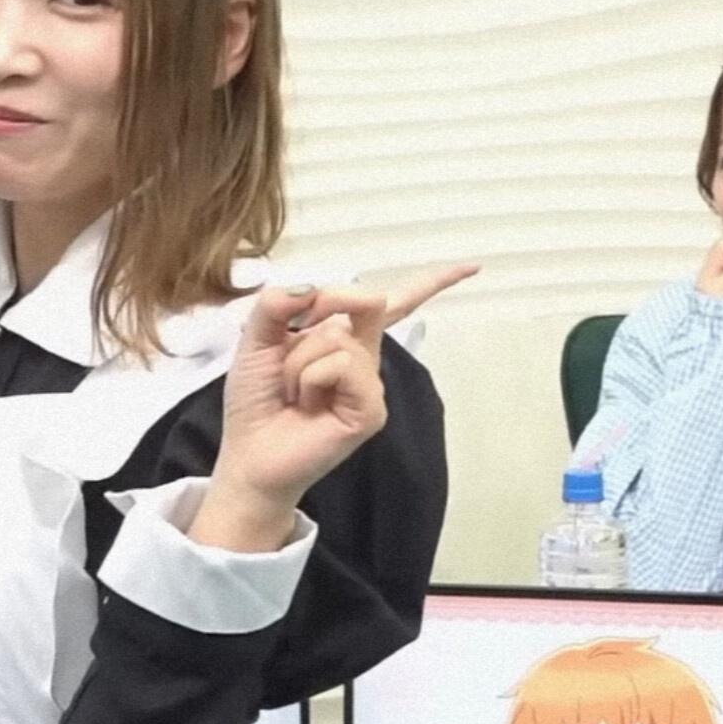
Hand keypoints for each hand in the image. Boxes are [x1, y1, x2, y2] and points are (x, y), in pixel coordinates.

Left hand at [199, 265, 476, 551]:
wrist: (250, 455)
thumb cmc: (257, 401)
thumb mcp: (256, 338)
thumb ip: (277, 304)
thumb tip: (310, 286)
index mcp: (344, 339)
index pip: (391, 305)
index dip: (432, 282)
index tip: (472, 268)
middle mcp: (364, 359)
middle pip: (365, 300)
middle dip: (320, 304)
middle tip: (286, 348)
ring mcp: (371, 384)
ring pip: (338, 336)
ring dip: (298, 361)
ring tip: (295, 393)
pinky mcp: (372, 409)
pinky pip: (343, 364)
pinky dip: (311, 378)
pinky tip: (308, 406)